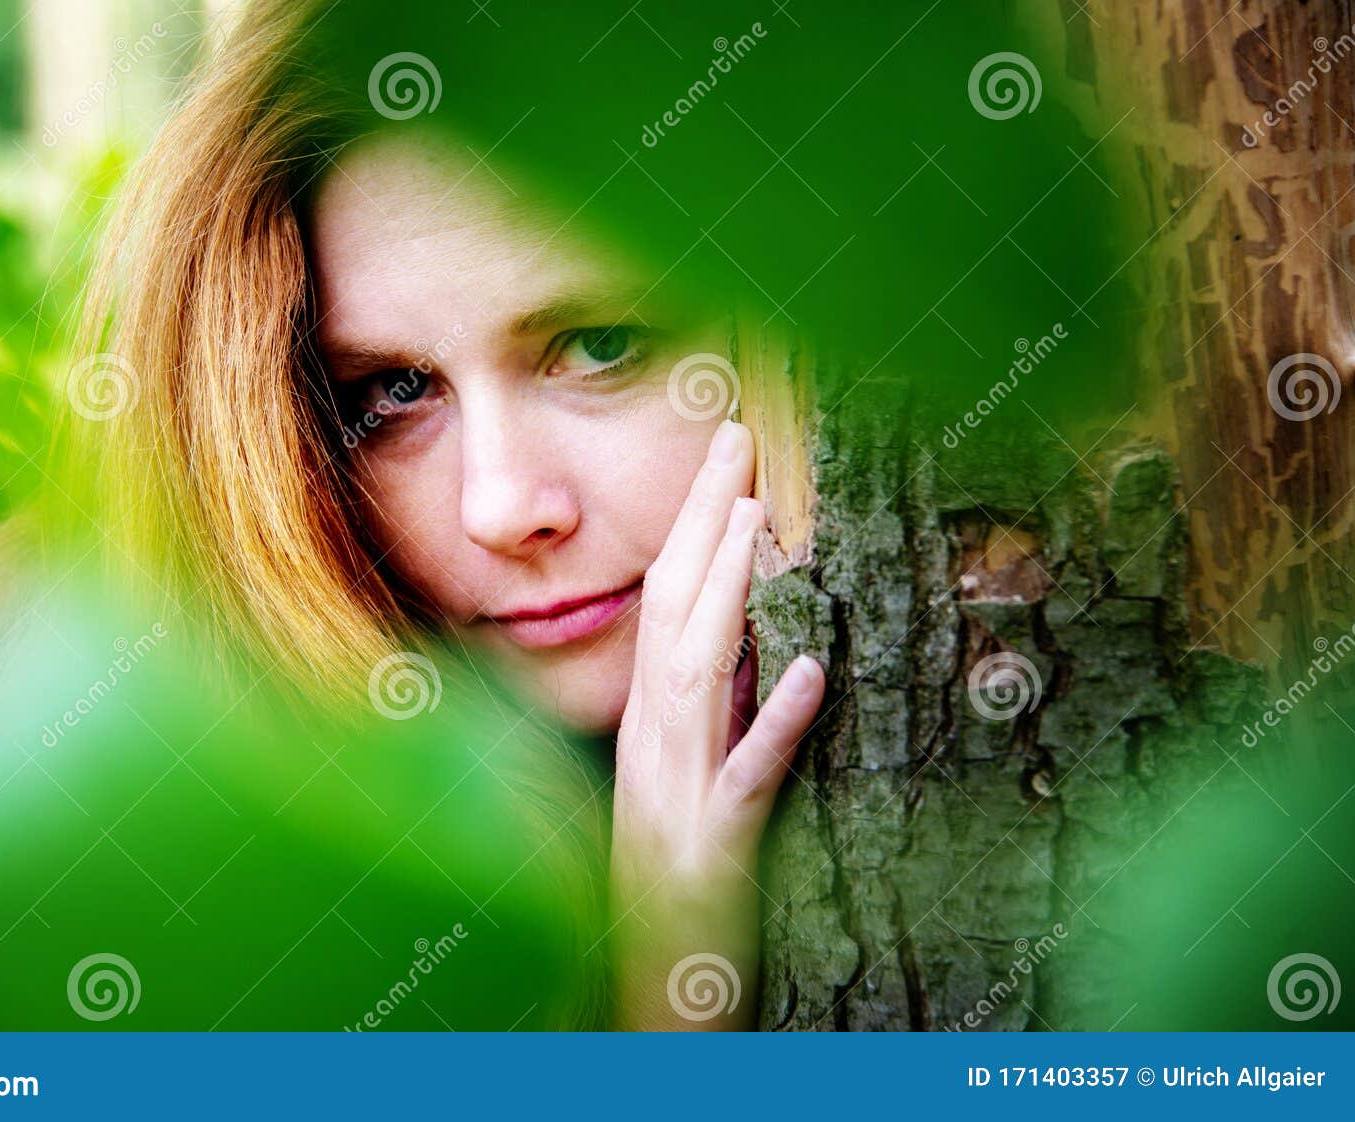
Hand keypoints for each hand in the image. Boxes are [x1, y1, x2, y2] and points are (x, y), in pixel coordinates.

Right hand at [609, 419, 825, 1030]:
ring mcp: (677, 798)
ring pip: (697, 678)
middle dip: (704, 524)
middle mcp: (651, 749)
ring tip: (759, 517)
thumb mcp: (687, 793)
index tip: (729, 461)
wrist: (646, 997)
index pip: (664, 610)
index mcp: (647, 730)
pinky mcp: (715, 852)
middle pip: (672, 618)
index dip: (692, 530)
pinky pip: (746, 780)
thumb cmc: (675, 896)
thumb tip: (766, 642)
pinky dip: (774, 722)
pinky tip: (809, 670)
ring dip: (725, 593)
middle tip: (737, 440)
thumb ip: (717, 720)